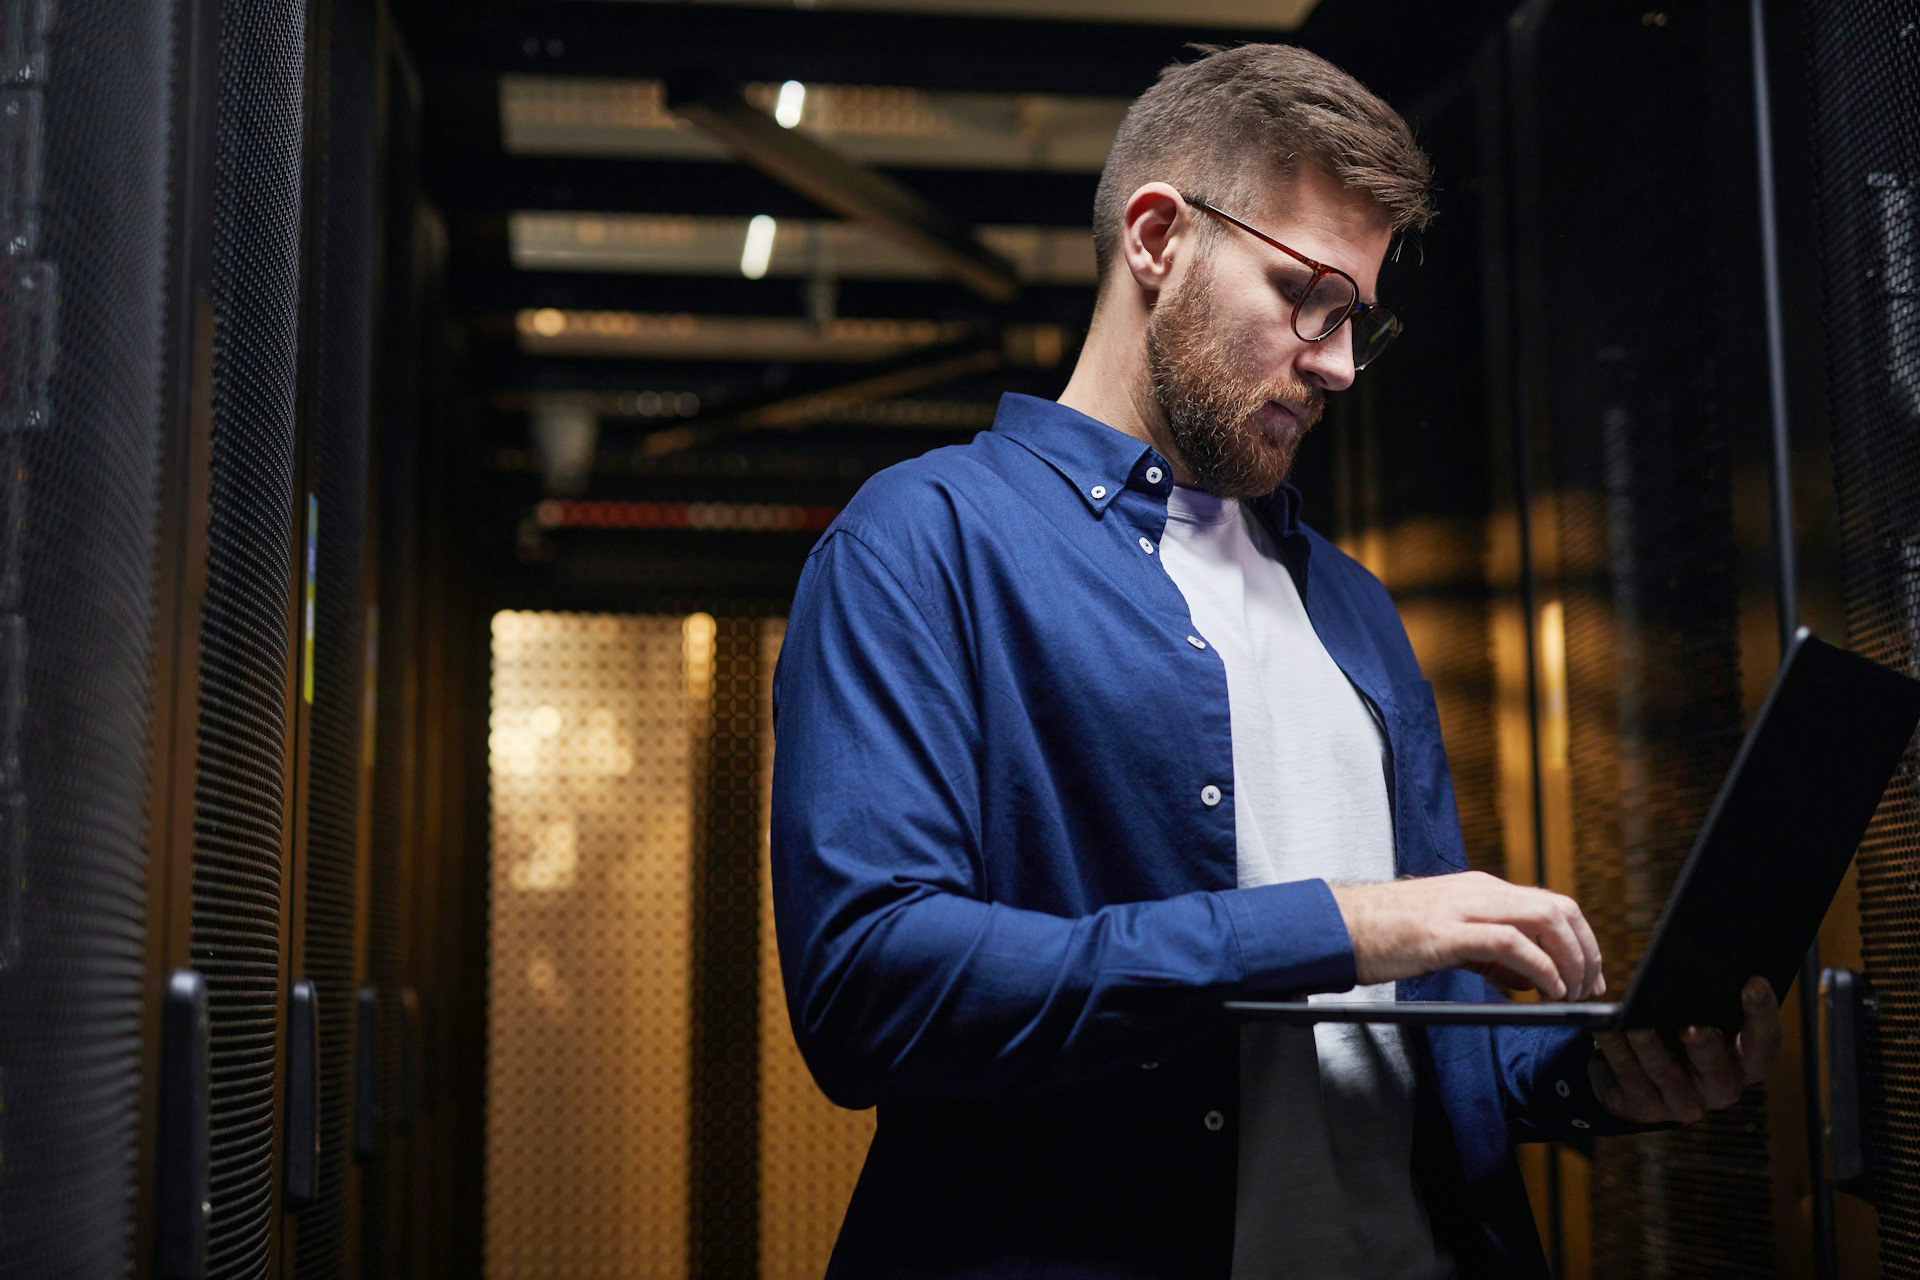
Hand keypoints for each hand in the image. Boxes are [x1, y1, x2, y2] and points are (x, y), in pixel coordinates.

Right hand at [1327, 871, 1604, 999]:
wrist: (1338, 926)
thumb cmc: (1385, 935)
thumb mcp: (1448, 938)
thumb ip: (1490, 952)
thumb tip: (1528, 976)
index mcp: (1479, 890)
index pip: (1550, 904)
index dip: (1580, 940)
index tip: (1587, 976)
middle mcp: (1479, 891)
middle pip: (1558, 908)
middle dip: (1585, 950)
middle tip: (1589, 988)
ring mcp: (1464, 908)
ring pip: (1544, 918)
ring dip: (1569, 959)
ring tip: (1570, 992)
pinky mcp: (1448, 932)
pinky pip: (1512, 944)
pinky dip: (1541, 968)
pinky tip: (1545, 989)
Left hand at [1589, 976, 1781, 1123]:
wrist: (1635, 1078)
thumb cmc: (1673, 1034)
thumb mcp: (1695, 1018)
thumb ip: (1705, 1001)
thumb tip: (1694, 961)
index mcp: (1743, 1062)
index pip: (1764, 1043)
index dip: (1763, 1015)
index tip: (1755, 982)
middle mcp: (1720, 1088)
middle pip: (1717, 1067)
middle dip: (1705, 1044)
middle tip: (1693, 1025)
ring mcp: (1683, 1103)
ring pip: (1666, 1072)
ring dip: (1650, 1046)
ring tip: (1635, 1023)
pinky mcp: (1645, 1107)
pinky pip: (1629, 1074)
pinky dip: (1616, 1049)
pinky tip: (1605, 1029)